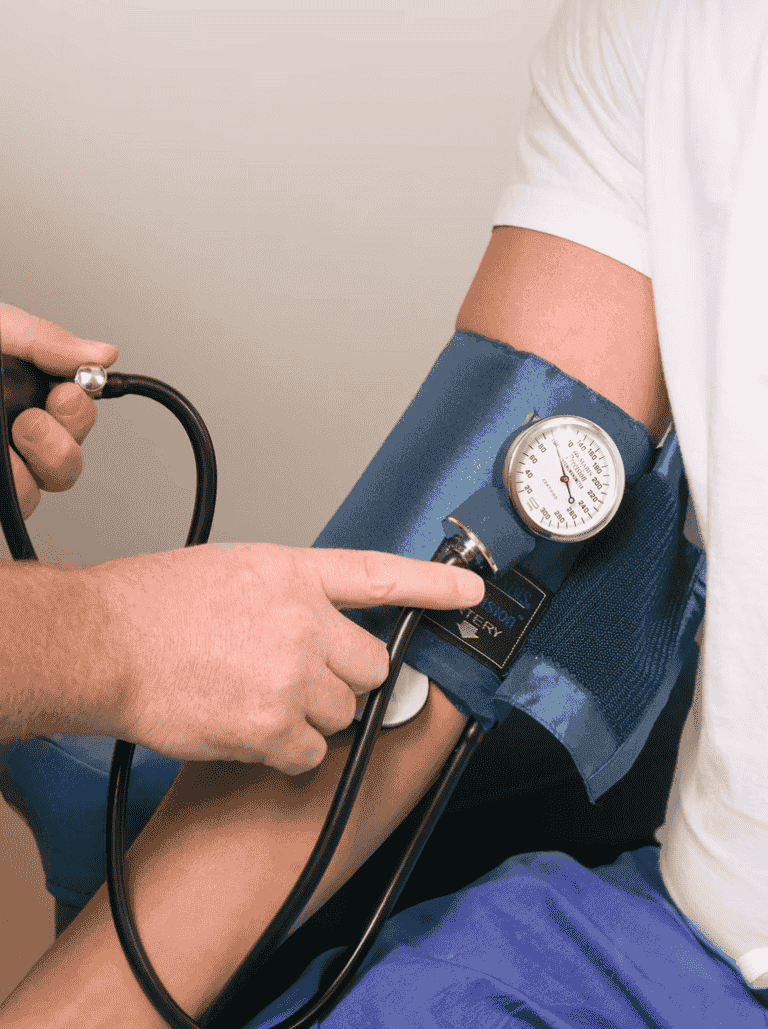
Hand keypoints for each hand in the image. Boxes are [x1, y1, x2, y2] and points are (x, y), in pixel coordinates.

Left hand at [1, 303, 119, 518]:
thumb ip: (46, 339)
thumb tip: (106, 353)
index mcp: (23, 396)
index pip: (76, 416)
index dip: (79, 410)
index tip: (63, 392)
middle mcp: (15, 436)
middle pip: (69, 462)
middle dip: (62, 439)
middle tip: (29, 418)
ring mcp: (6, 466)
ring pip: (50, 486)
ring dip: (40, 461)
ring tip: (10, 435)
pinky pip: (22, 505)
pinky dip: (15, 481)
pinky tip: (1, 455)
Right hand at [93, 542, 484, 773]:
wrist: (101, 643)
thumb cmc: (152, 605)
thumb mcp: (233, 570)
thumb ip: (289, 592)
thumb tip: (319, 622)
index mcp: (293, 573)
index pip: (380, 574)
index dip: (433, 585)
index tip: (472, 592)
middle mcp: (303, 621)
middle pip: (370, 666)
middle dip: (345, 677)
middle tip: (298, 675)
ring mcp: (292, 675)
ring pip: (344, 713)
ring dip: (312, 715)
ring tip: (256, 697)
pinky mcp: (273, 727)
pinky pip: (311, 753)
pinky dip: (287, 752)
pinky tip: (247, 727)